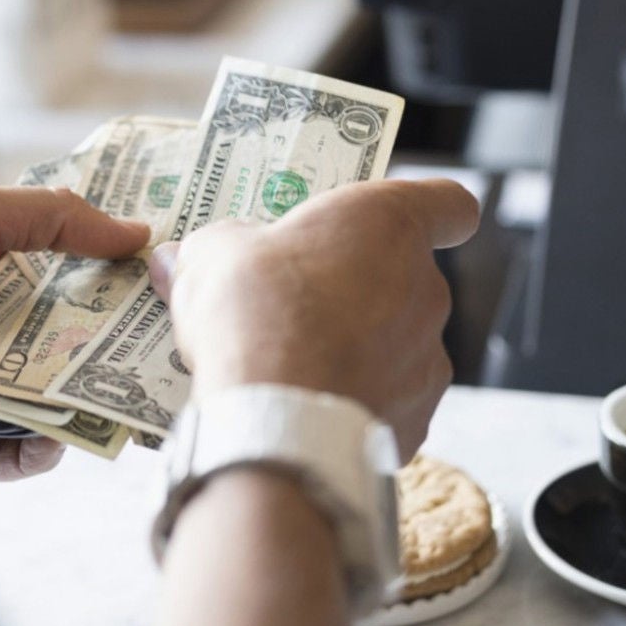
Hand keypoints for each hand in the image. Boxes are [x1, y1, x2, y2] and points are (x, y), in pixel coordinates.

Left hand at [0, 182, 148, 481]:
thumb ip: (50, 216)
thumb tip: (135, 231)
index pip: (58, 286)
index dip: (107, 289)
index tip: (157, 293)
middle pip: (54, 352)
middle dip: (103, 358)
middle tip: (154, 361)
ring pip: (31, 410)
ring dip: (71, 412)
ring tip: (106, 407)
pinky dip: (26, 457)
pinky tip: (51, 444)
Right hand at [147, 179, 479, 457]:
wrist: (274, 414)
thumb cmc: (254, 310)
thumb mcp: (211, 255)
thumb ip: (212, 248)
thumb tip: (175, 260)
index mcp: (391, 225)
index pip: (450, 204)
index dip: (433, 212)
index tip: (401, 226)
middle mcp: (426, 289)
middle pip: (407, 280)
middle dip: (361, 291)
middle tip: (300, 304)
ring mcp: (428, 360)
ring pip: (399, 347)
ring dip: (360, 352)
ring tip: (298, 368)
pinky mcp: (414, 420)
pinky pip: (388, 403)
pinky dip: (356, 405)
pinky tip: (308, 412)